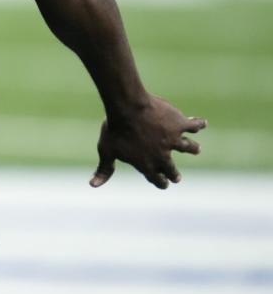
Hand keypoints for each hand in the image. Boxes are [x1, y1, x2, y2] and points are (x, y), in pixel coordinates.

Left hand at [90, 95, 206, 188]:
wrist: (127, 108)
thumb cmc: (115, 129)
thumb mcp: (107, 150)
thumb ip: (104, 169)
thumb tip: (93, 185)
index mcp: (146, 164)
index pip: (156, 178)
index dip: (160, 182)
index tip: (164, 183)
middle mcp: (163, 155)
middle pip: (172, 168)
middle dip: (174, 174)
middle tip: (177, 177)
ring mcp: (173, 140)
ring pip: (188, 147)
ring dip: (192, 149)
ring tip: (196, 149)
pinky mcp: (179, 124)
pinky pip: (193, 126)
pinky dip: (199, 124)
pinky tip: (202, 123)